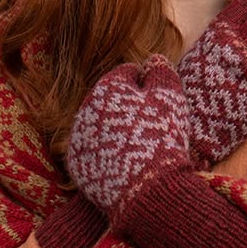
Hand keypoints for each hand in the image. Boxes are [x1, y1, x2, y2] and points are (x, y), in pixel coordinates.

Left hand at [66, 55, 191, 226]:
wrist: (146, 189)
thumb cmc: (161, 137)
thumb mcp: (169, 97)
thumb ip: (161, 71)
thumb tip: (154, 59)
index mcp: (107, 87)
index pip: (127, 73)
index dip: (147, 82)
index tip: (160, 99)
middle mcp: (85, 109)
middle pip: (110, 99)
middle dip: (128, 106)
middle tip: (151, 124)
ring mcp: (78, 139)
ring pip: (99, 125)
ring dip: (115, 129)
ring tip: (140, 146)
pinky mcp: (77, 166)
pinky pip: (93, 152)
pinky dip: (106, 154)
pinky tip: (126, 163)